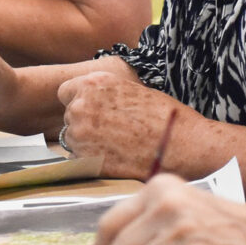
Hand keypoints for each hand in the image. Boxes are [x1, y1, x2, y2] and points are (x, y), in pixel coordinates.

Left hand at [57, 72, 193, 177]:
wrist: (181, 144)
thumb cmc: (165, 115)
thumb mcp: (132, 88)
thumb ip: (106, 93)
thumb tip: (96, 101)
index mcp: (93, 83)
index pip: (65, 92)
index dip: (78, 101)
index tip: (91, 109)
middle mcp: (81, 106)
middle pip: (68, 117)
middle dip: (84, 123)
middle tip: (111, 130)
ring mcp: (81, 135)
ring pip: (72, 140)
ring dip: (87, 143)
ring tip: (116, 145)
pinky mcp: (86, 161)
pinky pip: (80, 161)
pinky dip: (93, 161)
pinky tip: (116, 158)